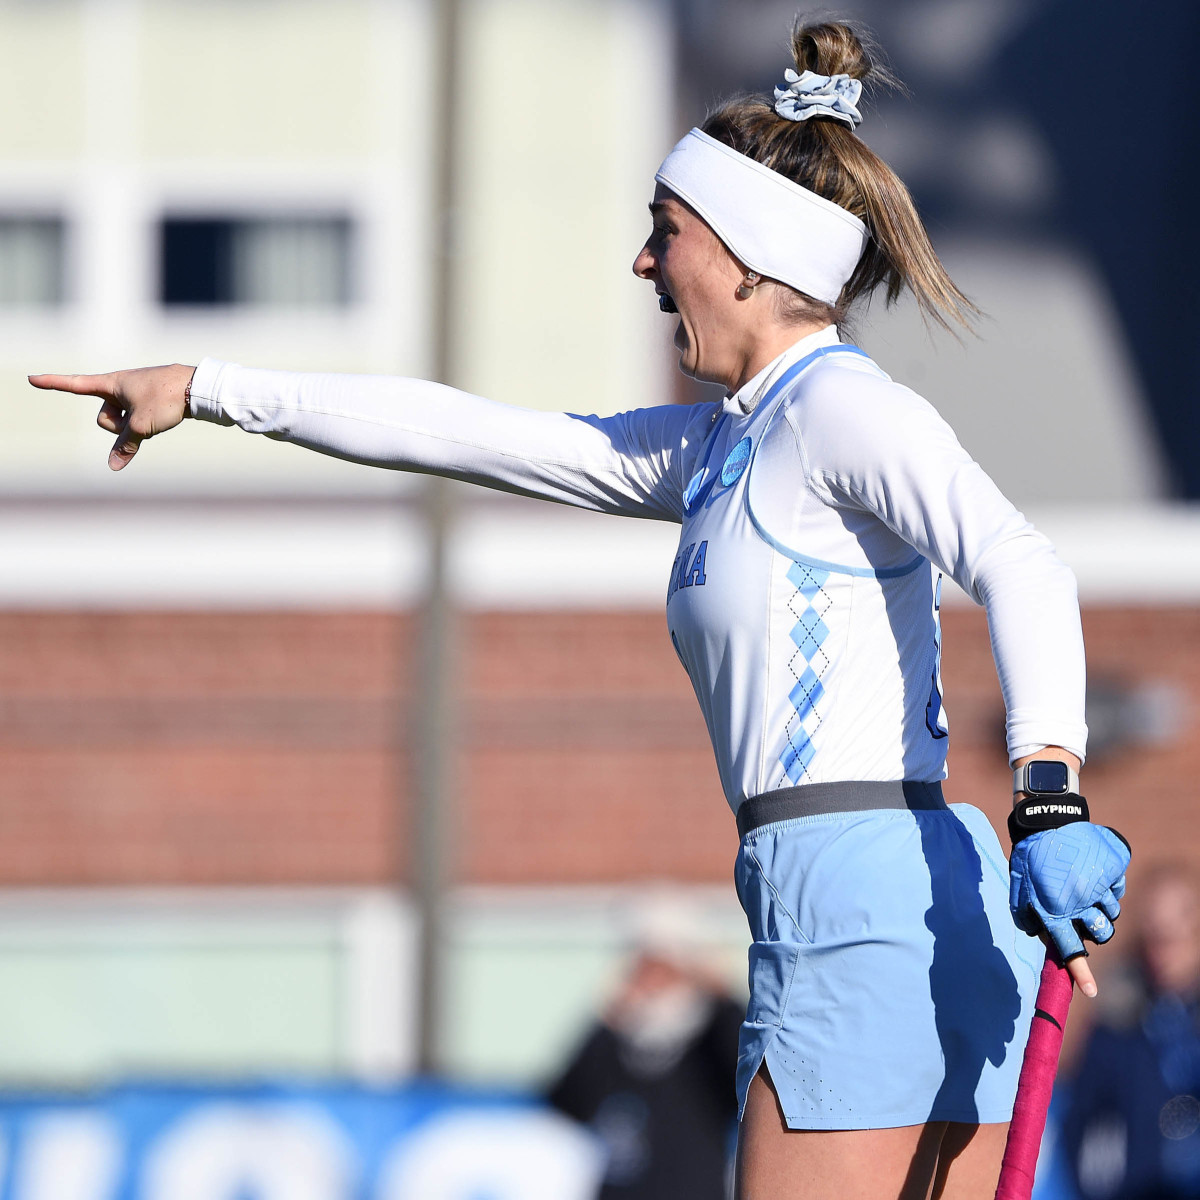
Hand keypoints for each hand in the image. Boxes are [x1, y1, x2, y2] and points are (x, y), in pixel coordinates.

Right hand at [29, 364, 195, 470]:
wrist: (198, 387)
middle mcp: (119, 385)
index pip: (75, 385)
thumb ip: (125, 446)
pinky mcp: (148, 399)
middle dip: (119, 426)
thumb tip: (113, 466)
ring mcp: (135, 393)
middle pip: (104, 418)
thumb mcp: (142, 426)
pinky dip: (146, 424)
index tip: (32, 379)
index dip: (53, 384)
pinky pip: (138, 419)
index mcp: (111, 384)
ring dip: (136, 426)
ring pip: (123, 420)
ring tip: (157, 415)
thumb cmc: (166, 399)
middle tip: (142, 419)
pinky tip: (164, 416)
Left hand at [1010, 822, 1129, 993]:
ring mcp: (1099, 884)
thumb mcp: (1020, 887)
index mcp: (1054, 908)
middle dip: (1097, 931)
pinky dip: (1108, 883)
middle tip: (1086, 915)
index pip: (1070, 949)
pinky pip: (1118, 888)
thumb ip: (1027, 916)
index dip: (1081, 973)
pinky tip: (1091, 869)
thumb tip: (1043, 939)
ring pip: (1112, 911)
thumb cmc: (1030, 857)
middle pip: (1101, 934)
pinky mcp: (1114, 868)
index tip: (1092, 992)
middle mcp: (1079, 900)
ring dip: (1101, 904)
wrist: (1047, 819)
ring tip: (1083, 885)